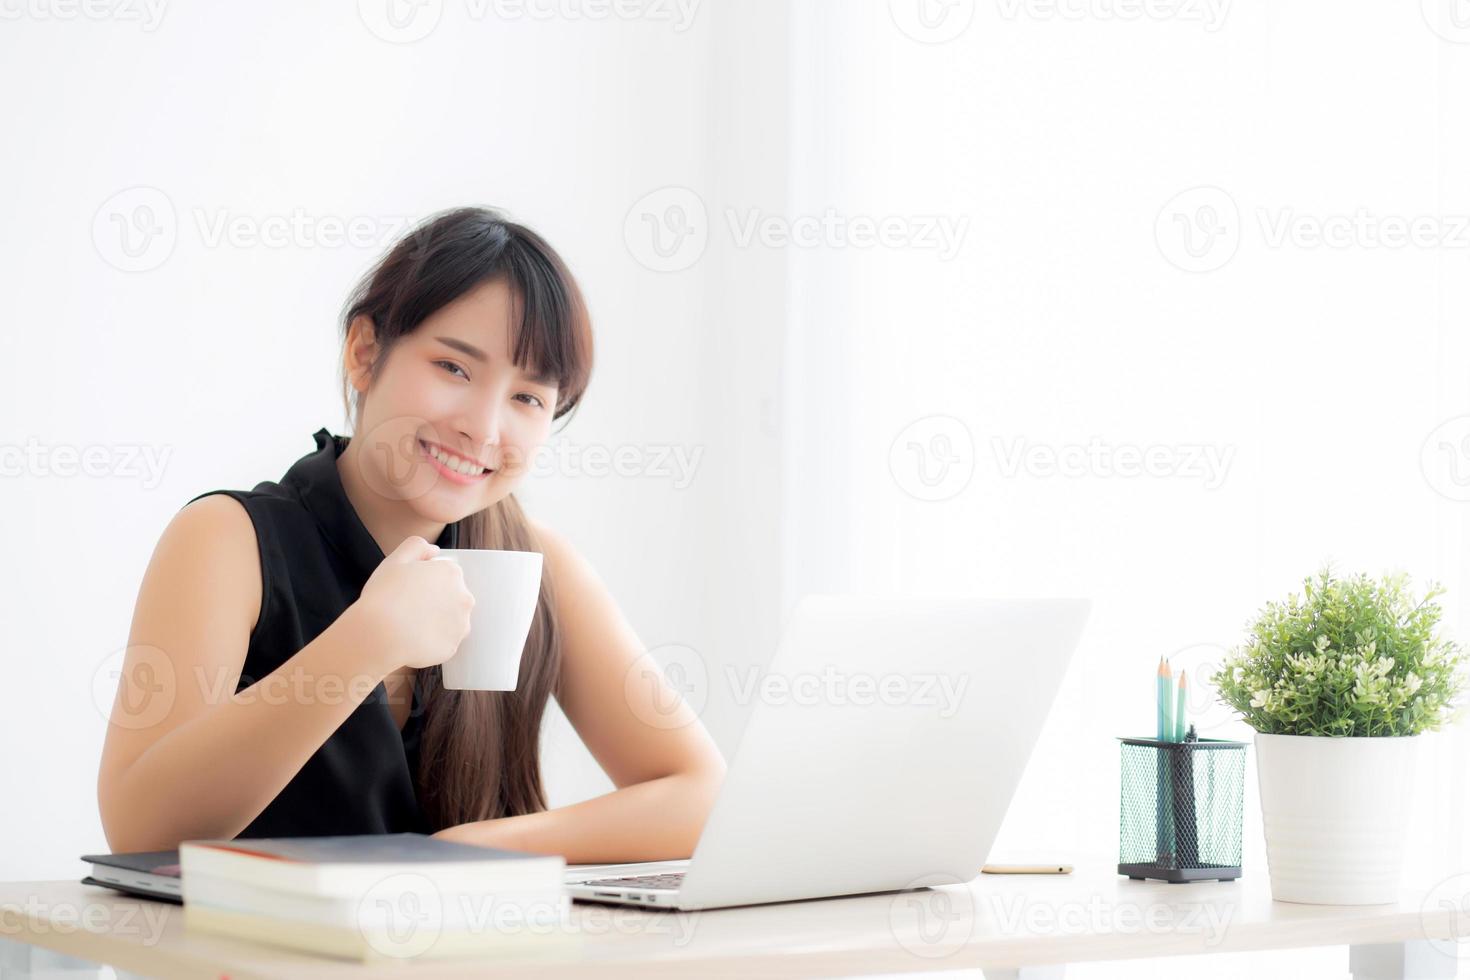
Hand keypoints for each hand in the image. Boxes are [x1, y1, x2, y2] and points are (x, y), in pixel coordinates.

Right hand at [352, 536, 473, 673]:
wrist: (378, 634)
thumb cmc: (384, 596)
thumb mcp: (395, 560)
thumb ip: (417, 546)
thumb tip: (434, 551)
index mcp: (451, 573)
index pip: (444, 575)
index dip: (425, 582)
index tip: (410, 590)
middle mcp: (464, 597)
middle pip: (451, 597)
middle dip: (435, 601)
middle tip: (409, 608)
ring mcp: (460, 624)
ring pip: (450, 621)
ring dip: (436, 621)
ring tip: (411, 624)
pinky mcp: (452, 647)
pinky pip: (442, 642)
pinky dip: (431, 641)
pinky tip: (413, 639)